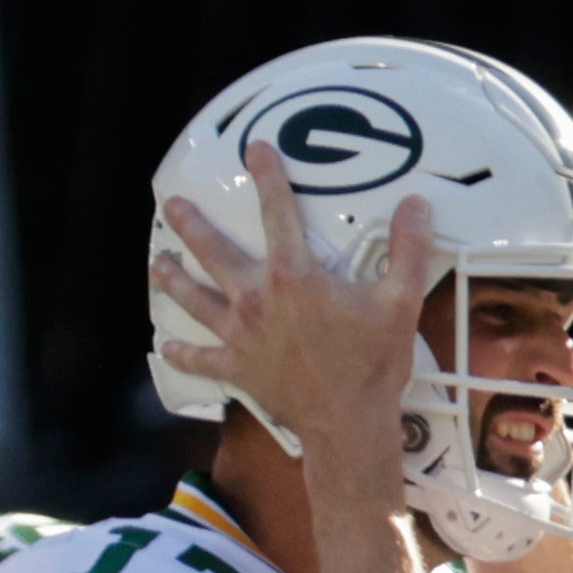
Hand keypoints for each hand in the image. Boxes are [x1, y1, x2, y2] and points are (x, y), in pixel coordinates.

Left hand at [147, 136, 445, 492]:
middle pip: (214, 253)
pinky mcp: (236, 368)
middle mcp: (255, 299)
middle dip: (192, 225)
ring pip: (196, 299)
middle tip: (173, 205)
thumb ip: (408, 250)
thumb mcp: (400, 302)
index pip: (277, 213)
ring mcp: (240, 335)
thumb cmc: (373, 362)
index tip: (254, 149)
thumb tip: (415, 204)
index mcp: (293, 276)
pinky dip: (184, 354)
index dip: (267, 176)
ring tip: (157, 264)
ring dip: (174, 280)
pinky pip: (202, 359)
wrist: (347, 424)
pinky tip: (167, 347)